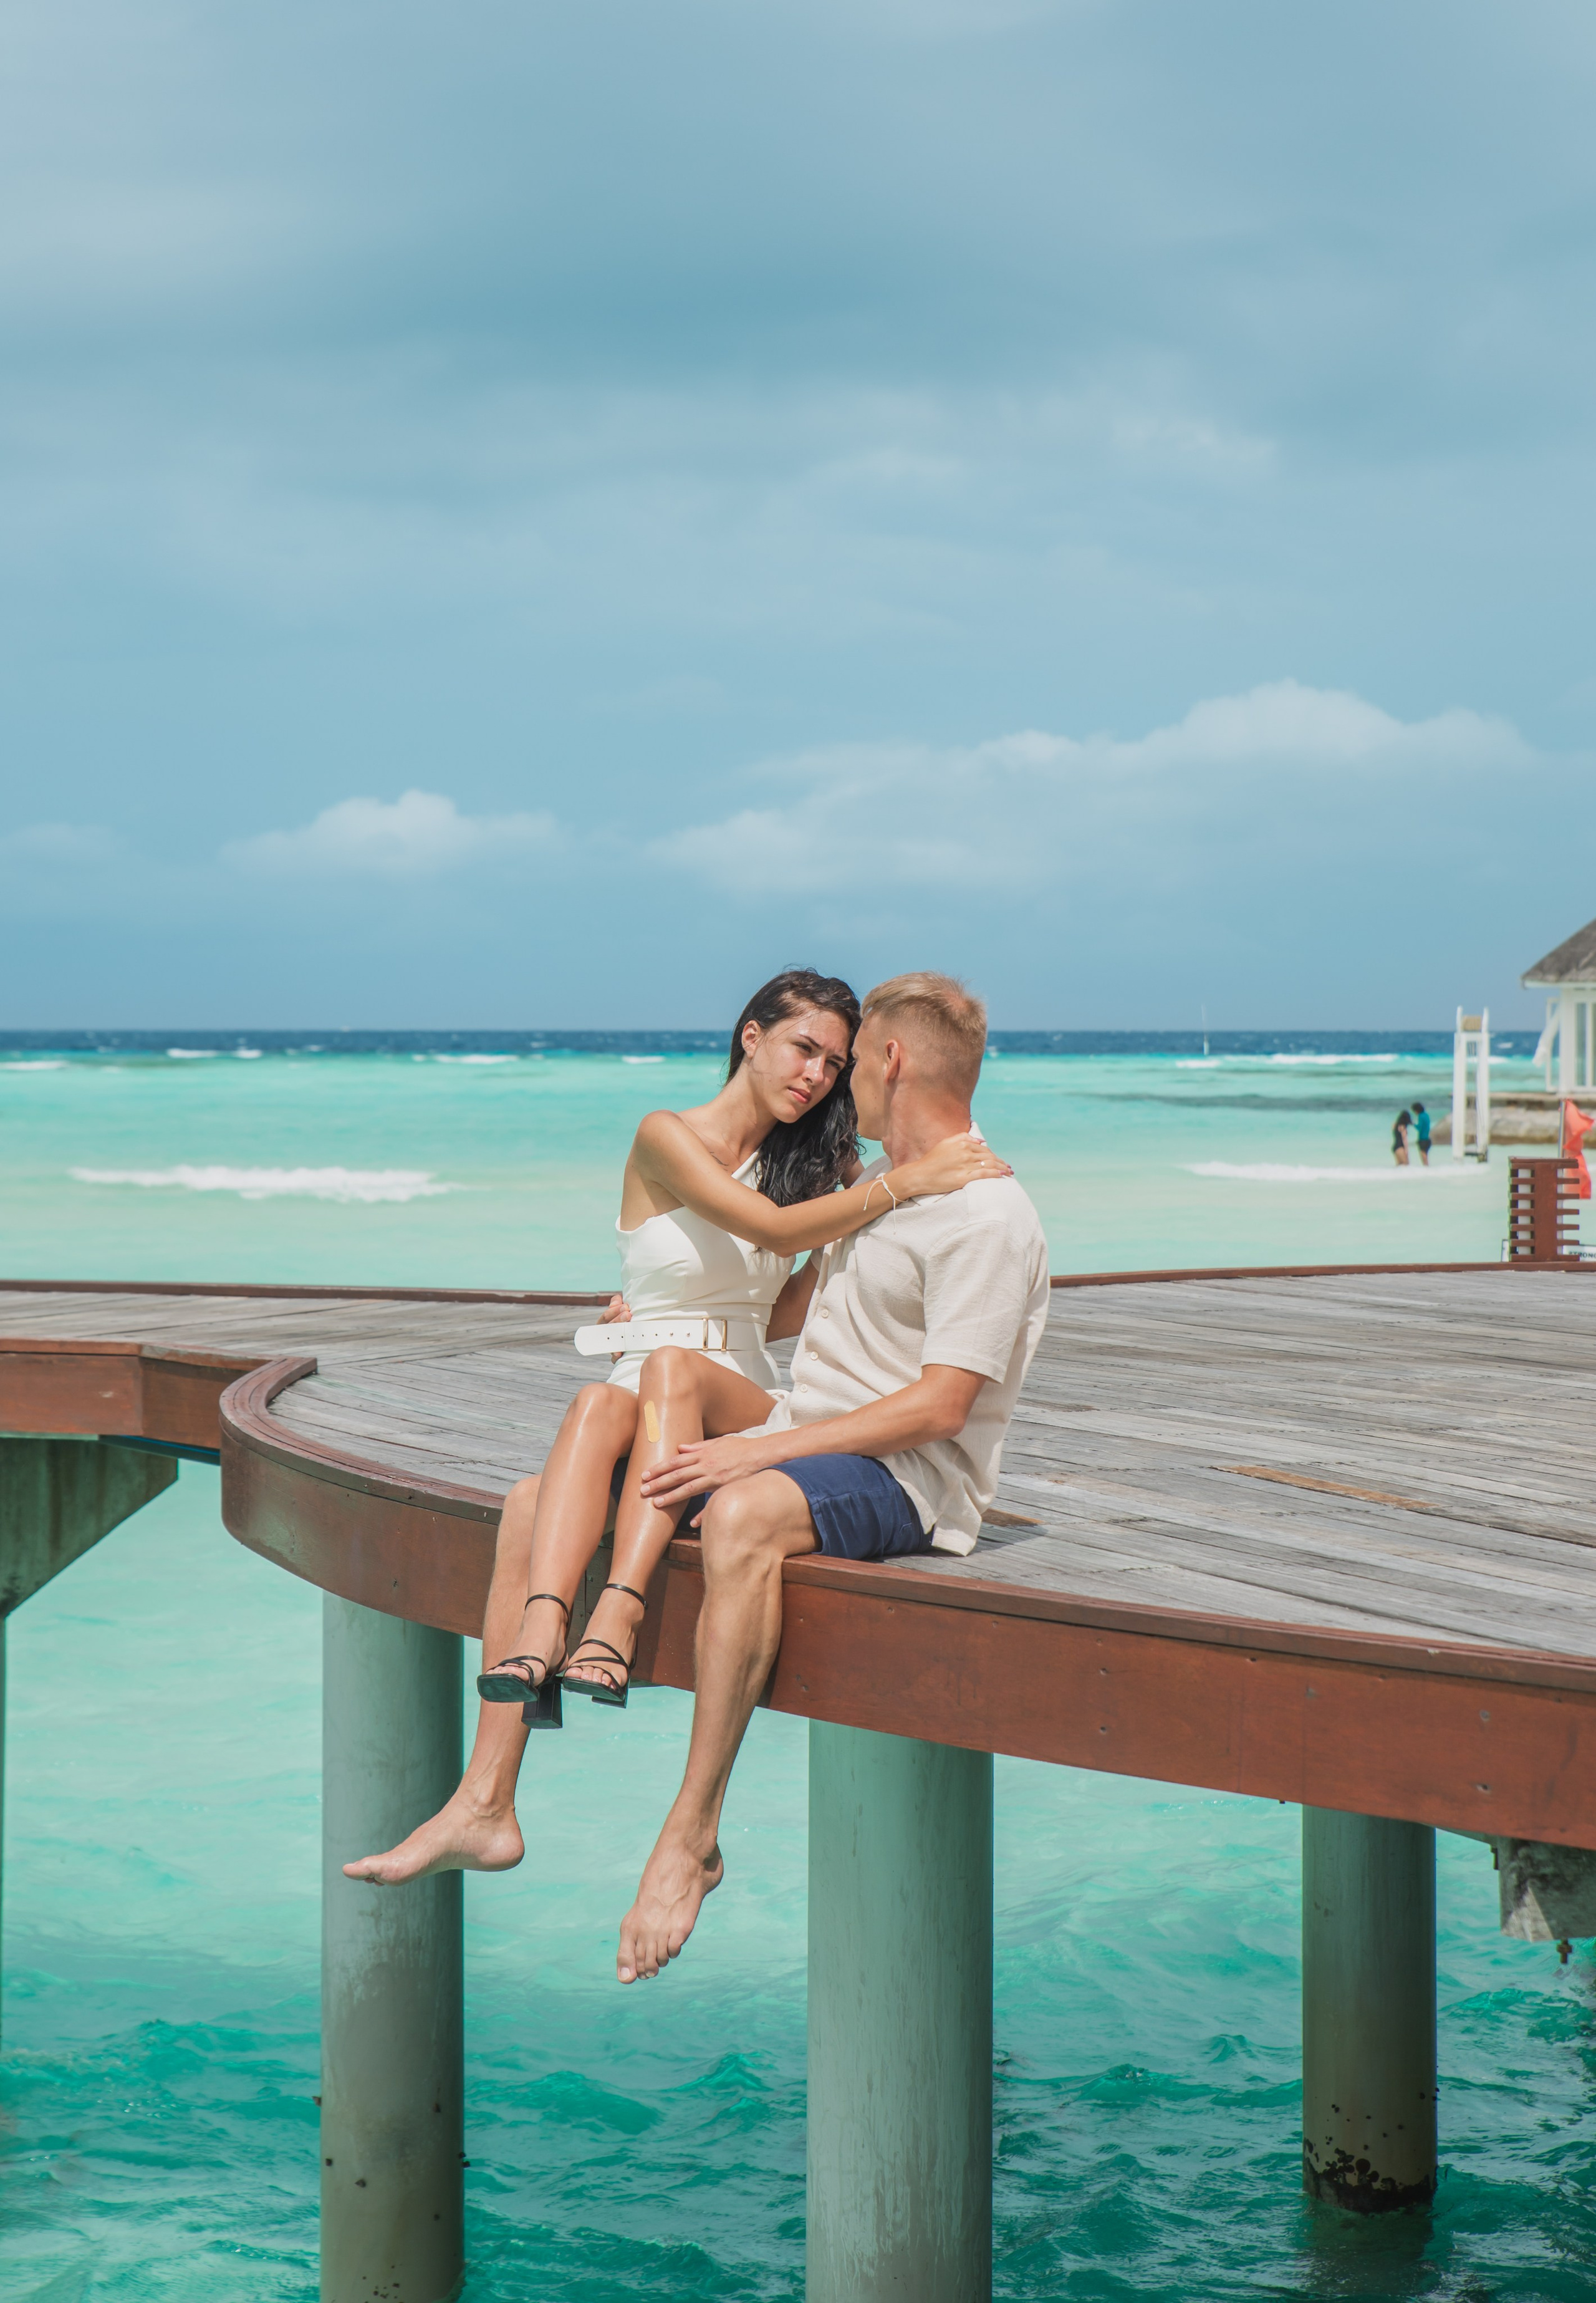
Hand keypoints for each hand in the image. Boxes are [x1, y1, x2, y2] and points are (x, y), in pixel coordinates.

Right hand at [601, 1294, 630, 1362]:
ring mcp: (611, 1345)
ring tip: (628, 1332)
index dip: (614, 1311)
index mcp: (605, 1322)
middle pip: (609, 1327)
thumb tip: (616, 1302)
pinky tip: (619, 1353)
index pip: (606, 1316)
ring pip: (611, 1341)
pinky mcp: (616, 1355)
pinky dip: (615, 1356)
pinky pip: (613, 1357)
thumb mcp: (621, 1307)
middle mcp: (607, 1334)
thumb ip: (617, 1302)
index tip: (625, 1306)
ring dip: (618, 1336)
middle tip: (628, 1314)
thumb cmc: (627, 1317)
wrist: (639, 1334)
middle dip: (618, 1320)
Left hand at [640, 1433, 775, 1520]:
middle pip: (677, 1475)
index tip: (645, 1475)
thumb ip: (698, 1446)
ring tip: (656, 1503)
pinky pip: (711, 1502)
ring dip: (671, 1496)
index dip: (659, 1468)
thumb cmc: (740, 1447)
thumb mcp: (718, 1442)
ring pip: (688, 1488)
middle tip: (642, 1490)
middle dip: (658, 1482)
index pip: (675, 1461)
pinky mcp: (724, 1488)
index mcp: (702, 1453)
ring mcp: (714, 1478)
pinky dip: (702, 1513)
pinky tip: (692, 1523)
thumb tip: (680, 1447)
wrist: (761, 1453)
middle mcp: (706, 1465)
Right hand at [892, 1132, 1011, 1201]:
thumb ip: (963, 1137)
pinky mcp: (963, 1178)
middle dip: (1001, 1162)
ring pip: (989, 1164)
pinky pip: (984, 1174)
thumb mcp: (946, 1142)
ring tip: (1009, 1172)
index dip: (994, 1155)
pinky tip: (1002, 1175)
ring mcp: (965, 1165)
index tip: (1000, 1161)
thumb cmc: (932, 1160)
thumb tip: (980, 1141)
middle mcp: (965, 1153)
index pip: (984, 1149)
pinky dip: (995, 1174)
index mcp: (962, 1143)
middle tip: (1008, 1168)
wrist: (920, 1175)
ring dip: (1002, 1168)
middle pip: (989, 1157)